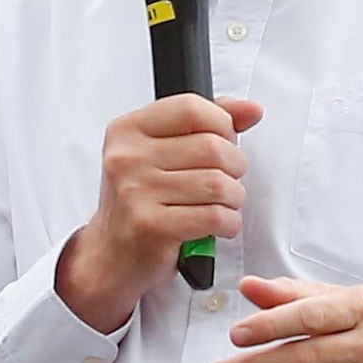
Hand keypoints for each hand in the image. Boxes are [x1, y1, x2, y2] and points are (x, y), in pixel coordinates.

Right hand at [56, 94, 267, 333]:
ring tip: (221, 204)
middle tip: (226, 181)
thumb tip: (252, 109)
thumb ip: (207, 124)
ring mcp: (135, 192)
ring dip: (234, 198)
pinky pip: (216, 216)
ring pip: (219, 184)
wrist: (111, 254)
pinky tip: (216, 225)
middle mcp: (126, 158)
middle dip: (235, 167)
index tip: (224, 142)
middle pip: (213, 147)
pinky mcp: (151, 226)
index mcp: (128, 130)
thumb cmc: (142, 200)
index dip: (222, 125)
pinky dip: (229, 223)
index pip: (192, 108)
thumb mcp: (163, 152)